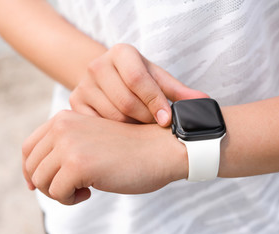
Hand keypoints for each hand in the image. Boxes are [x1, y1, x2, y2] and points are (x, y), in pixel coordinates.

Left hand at [22, 110, 187, 204]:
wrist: (160, 149)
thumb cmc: (128, 149)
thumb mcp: (89, 139)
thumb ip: (63, 148)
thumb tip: (32, 179)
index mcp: (64, 119)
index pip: (28, 148)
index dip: (30, 170)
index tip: (40, 185)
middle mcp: (62, 127)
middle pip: (32, 168)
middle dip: (49, 185)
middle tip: (74, 187)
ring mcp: (69, 144)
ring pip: (41, 182)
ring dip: (61, 192)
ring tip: (84, 188)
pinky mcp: (78, 164)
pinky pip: (57, 193)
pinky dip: (71, 199)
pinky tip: (91, 191)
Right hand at [69, 43, 207, 126]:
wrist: (106, 78)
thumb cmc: (137, 78)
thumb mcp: (157, 78)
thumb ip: (178, 91)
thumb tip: (204, 103)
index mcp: (121, 53)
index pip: (138, 79)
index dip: (154, 102)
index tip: (166, 120)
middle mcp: (98, 66)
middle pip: (125, 102)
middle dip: (145, 118)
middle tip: (154, 126)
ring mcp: (83, 85)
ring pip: (113, 118)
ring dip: (132, 128)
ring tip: (141, 128)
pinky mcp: (74, 103)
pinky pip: (98, 126)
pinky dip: (115, 134)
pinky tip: (124, 132)